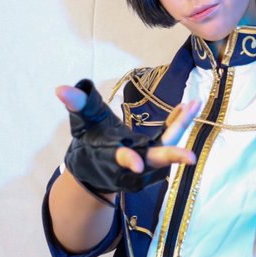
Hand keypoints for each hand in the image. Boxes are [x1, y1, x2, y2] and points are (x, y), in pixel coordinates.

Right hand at [56, 82, 198, 192]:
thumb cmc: (89, 143)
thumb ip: (77, 105)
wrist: (97, 167)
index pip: (121, 159)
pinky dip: (179, 121)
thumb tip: (61, 89)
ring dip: (181, 125)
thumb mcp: (81, 123)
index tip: (135, 165)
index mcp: (112, 157)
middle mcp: (134, 162)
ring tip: (193, 104)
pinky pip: (170, 135)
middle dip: (171, 157)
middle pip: (155, 161)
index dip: (128, 161)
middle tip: (190, 158)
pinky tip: (189, 104)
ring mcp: (148, 160)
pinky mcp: (157, 152)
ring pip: (167, 145)